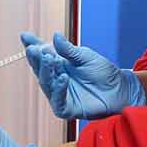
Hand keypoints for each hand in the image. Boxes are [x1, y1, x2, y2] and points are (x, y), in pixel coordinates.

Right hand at [20, 32, 145, 119]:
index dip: (33, 46)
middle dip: (37, 59)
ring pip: (46, 85)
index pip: (42, 55)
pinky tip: (62, 78)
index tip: (25, 37)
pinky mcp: (69, 109)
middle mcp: (56, 80)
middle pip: (41, 70)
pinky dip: (58, 91)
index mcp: (59, 65)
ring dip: (46, 72)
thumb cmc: (104, 73)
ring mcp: (61, 95)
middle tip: (36, 49)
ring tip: (49, 60)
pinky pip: (58, 102)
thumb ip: (69, 50)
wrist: (121, 89)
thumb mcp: (86, 56)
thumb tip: (55, 37)